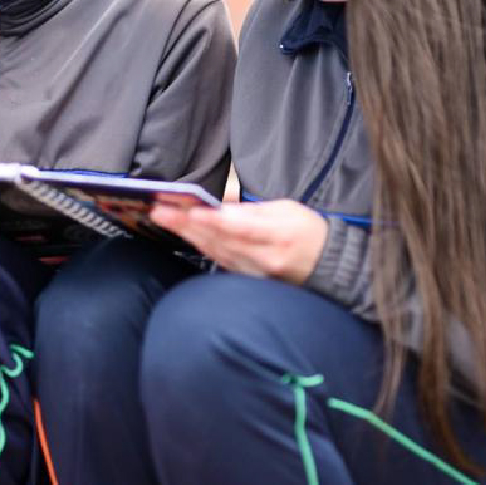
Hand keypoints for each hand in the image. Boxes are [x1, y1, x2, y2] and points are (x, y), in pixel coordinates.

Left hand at [150, 200, 328, 284]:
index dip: (213, 220)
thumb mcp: (287, 208)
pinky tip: (185, 235)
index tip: (190, 211)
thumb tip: (223, 206)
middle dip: (188, 225)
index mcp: (277, 235)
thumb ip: (253, 209)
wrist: (326, 265)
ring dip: (188, 235)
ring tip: (164, 219)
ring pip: (215, 252)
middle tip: (160, 212)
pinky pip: (220, 261)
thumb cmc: (308, 230)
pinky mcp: (248, 278)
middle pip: (220, 240)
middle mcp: (263, 258)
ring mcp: (254, 272)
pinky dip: (201, 247)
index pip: (240, 228)